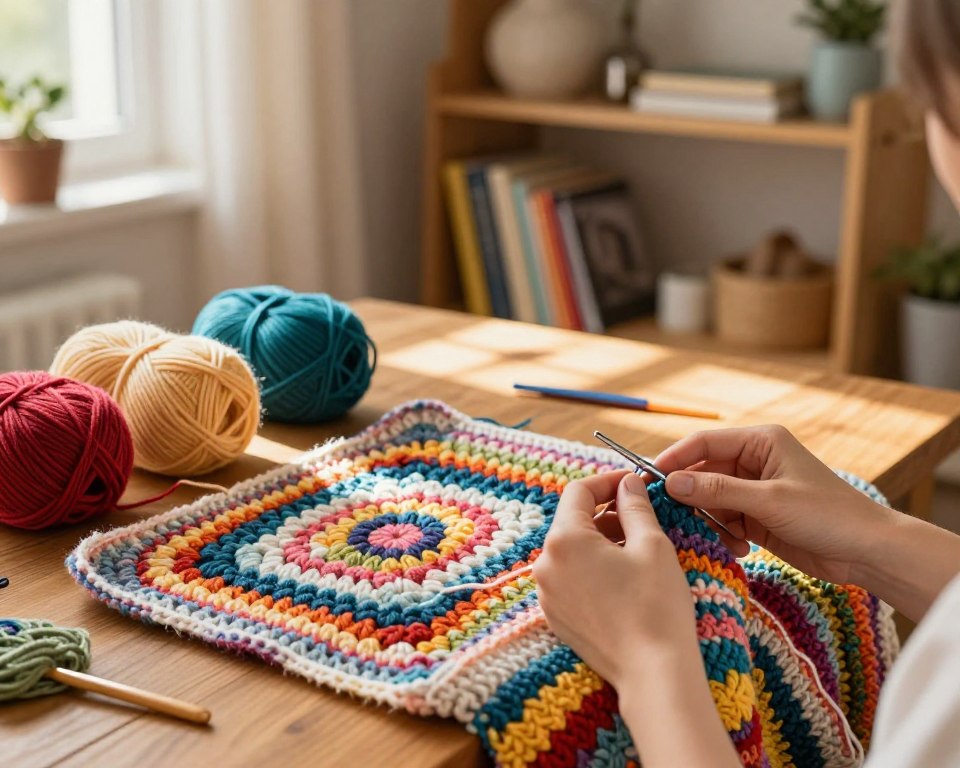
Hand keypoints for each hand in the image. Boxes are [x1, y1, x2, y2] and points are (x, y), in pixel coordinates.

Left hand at [535, 470, 741, 767]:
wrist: (652, 672)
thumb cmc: (656, 605)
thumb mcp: (652, 544)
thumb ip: (635, 506)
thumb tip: (628, 484)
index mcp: (564, 539)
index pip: (579, 492)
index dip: (608, 482)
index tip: (633, 484)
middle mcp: (545, 564)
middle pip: (571, 521)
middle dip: (604, 513)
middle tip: (639, 515)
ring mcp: (547, 593)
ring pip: (570, 550)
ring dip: (598, 541)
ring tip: (634, 547)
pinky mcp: (555, 616)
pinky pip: (569, 578)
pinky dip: (591, 568)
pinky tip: (621, 577)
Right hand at [654, 425, 896, 585]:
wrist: (867, 552)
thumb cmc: (828, 515)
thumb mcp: (769, 501)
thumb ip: (718, 490)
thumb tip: (671, 482)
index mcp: (760, 442)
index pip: (704, 443)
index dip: (674, 458)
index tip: (647, 478)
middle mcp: (754, 462)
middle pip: (702, 472)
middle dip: (688, 495)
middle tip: (665, 514)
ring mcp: (754, 491)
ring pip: (710, 500)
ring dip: (708, 520)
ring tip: (717, 538)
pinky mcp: (756, 517)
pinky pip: (723, 521)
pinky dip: (723, 534)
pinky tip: (739, 548)